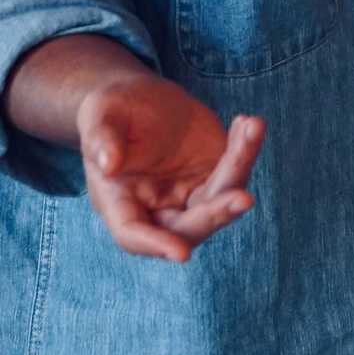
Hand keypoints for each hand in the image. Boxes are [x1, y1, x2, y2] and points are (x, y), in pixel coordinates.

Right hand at [76, 76, 263, 262]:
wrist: (141, 100)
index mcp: (117, 202)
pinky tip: (250, 125)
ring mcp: (188, 194)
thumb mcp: (100, 114)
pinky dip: (246, 150)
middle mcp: (155, 207)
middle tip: (244, 199)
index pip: (133, 234)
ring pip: (220, 197)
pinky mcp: (213, 176)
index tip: (181, 254)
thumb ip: (101, 137)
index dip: (156, 245)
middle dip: (216, 214)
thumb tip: (108, 163)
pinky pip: (235, 171)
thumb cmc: (112, 110)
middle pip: (188, 227)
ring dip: (240, 167)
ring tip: (251, 129)